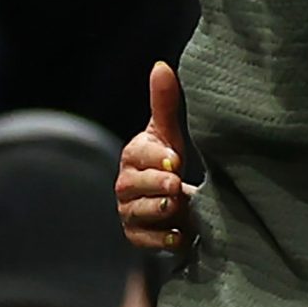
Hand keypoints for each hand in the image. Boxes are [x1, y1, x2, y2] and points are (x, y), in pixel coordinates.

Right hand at [116, 61, 196, 251]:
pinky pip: (144, 241)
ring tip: (179, 207)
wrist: (182, 202)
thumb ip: (165, 103)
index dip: (156, 157)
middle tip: (177, 185)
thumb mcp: (171, 132)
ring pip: (137, 213)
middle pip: (132, 185)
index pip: (137, 154)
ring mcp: (130, 212)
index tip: (176, 159)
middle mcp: (126, 184)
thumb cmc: (173, 159)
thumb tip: (161, 65)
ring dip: (159, 211)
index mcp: (133, 155)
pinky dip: (162, 240)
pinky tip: (180, 236)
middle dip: (156, 185)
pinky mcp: (138, 237)